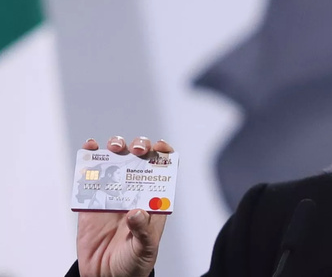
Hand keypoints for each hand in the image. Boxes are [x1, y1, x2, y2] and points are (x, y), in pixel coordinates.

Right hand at [76, 136, 173, 276]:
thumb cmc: (133, 263)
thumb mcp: (144, 249)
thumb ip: (143, 231)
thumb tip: (137, 212)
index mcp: (154, 201)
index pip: (164, 170)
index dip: (164, 154)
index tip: (160, 148)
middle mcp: (135, 191)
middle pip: (141, 159)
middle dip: (141, 147)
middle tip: (137, 150)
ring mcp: (114, 192)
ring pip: (117, 160)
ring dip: (117, 146)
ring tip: (115, 148)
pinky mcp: (91, 199)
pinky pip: (90, 174)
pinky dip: (89, 157)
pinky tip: (89, 148)